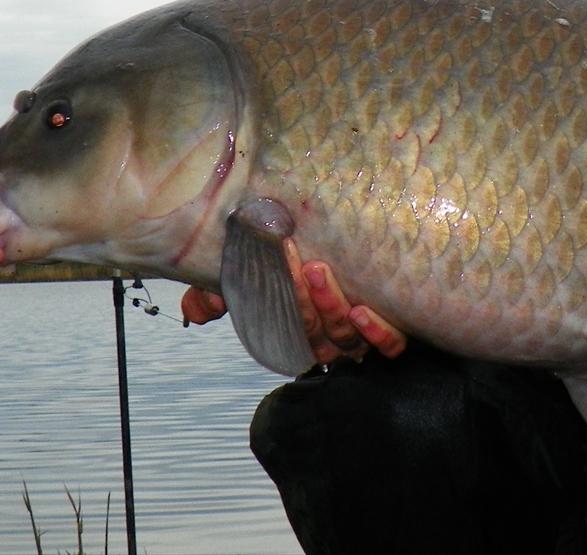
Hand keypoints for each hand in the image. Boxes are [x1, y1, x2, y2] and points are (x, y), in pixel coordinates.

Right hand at [176, 241, 408, 364]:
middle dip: (304, 299)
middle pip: (316, 333)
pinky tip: (363, 312)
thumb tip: (196, 310)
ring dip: (333, 307)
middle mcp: (329, 339)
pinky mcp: (390, 330)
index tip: (276, 259)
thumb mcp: (253, 271)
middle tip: (301, 261)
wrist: (343, 240)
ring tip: (322, 273)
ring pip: (346, 339)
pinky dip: (377, 333)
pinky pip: (388, 346)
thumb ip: (219, 292)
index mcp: (298, 330)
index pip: (289, 329)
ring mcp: (360, 337)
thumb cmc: (296, 261)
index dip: (282, 302)